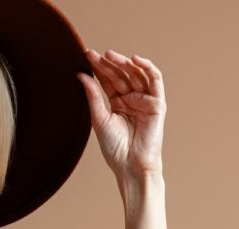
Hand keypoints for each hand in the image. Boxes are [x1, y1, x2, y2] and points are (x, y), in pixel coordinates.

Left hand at [76, 49, 165, 180]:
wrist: (130, 165)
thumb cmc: (115, 148)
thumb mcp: (100, 118)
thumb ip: (93, 96)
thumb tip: (81, 75)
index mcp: (117, 103)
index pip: (108, 80)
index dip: (98, 68)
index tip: (87, 55)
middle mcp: (132, 99)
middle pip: (120, 75)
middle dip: (108, 63)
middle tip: (95, 54)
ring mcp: (145, 100)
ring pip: (136, 74)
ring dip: (124, 63)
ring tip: (110, 55)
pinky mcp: (157, 103)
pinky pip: (155, 80)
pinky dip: (147, 68)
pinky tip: (135, 60)